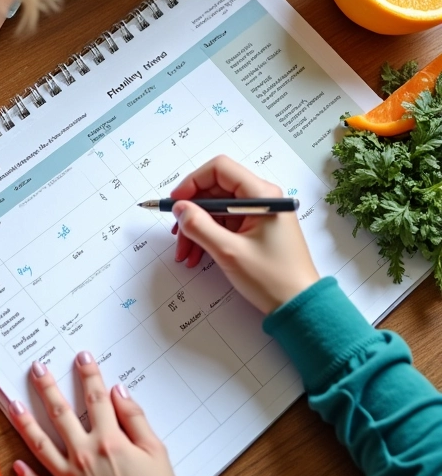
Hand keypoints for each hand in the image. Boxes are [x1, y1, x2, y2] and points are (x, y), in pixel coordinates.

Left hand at [10, 352, 181, 475]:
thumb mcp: (157, 453)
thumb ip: (136, 419)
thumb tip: (119, 392)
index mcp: (109, 442)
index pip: (96, 399)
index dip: (89, 375)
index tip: (82, 358)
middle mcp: (85, 457)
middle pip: (61, 414)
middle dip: (47, 387)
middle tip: (36, 368)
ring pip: (41, 446)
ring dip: (25, 423)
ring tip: (14, 404)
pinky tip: (17, 465)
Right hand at [170, 155, 319, 313]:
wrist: (299, 306)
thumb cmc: (273, 278)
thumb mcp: (229, 251)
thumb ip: (199, 226)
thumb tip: (179, 208)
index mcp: (262, 195)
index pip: (219, 169)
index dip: (193, 182)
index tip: (176, 202)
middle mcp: (262, 198)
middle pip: (215, 190)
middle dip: (192, 212)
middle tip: (176, 233)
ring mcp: (258, 213)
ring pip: (216, 209)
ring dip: (196, 228)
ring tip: (185, 253)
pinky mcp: (255, 228)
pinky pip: (224, 223)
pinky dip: (207, 236)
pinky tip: (197, 255)